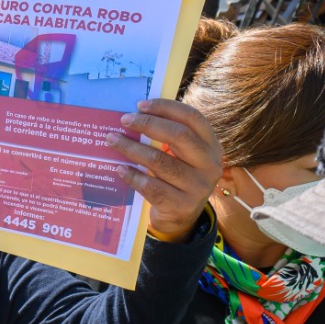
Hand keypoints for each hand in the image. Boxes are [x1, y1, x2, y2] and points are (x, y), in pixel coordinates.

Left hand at [105, 98, 221, 242]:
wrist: (179, 218)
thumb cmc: (175, 178)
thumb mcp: (180, 156)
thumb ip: (167, 137)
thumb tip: (134, 114)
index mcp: (211, 146)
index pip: (192, 118)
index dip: (166, 108)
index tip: (140, 105)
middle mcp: (210, 165)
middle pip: (179, 136)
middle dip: (148, 124)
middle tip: (124, 120)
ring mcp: (198, 187)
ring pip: (161, 161)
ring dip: (132, 148)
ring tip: (112, 140)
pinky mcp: (182, 206)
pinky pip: (152, 186)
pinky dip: (133, 176)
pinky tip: (119, 168)